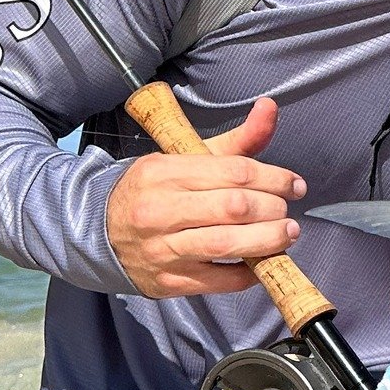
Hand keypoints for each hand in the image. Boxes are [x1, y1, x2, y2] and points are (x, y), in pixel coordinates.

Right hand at [106, 96, 307, 299]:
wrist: (96, 232)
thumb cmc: (151, 192)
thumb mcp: (184, 160)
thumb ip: (234, 142)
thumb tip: (270, 108)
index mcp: (164, 172)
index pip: (234, 172)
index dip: (274, 178)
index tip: (294, 185)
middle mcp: (160, 210)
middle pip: (235, 208)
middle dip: (273, 209)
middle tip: (286, 211)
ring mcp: (162, 249)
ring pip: (227, 244)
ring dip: (268, 240)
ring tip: (287, 234)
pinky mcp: (169, 282)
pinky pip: (220, 280)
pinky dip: (248, 272)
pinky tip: (260, 262)